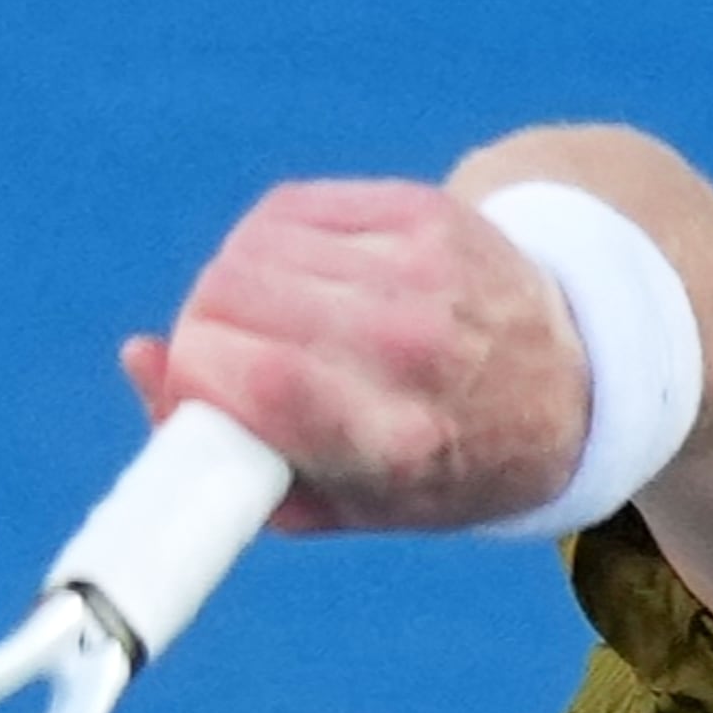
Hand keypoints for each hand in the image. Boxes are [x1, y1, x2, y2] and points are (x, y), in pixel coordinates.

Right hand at [119, 179, 589, 533]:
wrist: (571, 387)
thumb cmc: (442, 462)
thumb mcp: (347, 502)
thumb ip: (232, 458)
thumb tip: (141, 359)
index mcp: (399, 438)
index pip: (246, 374)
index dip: (194, 380)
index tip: (200, 397)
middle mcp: (413, 346)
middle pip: (229, 298)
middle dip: (202, 332)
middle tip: (230, 364)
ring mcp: (421, 268)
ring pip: (248, 247)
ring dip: (232, 286)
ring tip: (270, 326)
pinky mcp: (420, 209)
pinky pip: (288, 209)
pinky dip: (270, 244)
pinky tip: (298, 280)